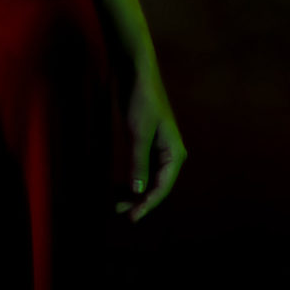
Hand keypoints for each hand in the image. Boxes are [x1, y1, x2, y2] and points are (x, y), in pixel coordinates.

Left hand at [116, 67, 186, 222]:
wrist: (135, 72)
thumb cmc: (142, 100)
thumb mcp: (138, 132)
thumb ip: (138, 161)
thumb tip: (138, 191)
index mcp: (174, 153)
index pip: (162, 186)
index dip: (148, 203)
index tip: (133, 216)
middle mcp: (168, 154)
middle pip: (155, 184)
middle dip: (139, 199)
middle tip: (120, 211)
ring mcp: (156, 148)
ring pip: (146, 177)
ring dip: (133, 190)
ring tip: (116, 202)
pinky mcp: (144, 142)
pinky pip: (139, 166)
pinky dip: (130, 176)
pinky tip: (118, 184)